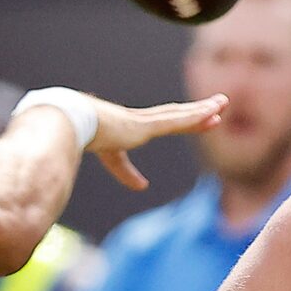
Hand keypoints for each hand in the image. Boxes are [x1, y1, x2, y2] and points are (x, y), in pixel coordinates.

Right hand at [89, 94, 226, 191]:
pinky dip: (195, 117)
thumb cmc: (81, 136)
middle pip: (176, 114)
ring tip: (223, 103)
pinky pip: (176, 121)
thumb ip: (126, 172)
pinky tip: (212, 113)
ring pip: (180, 114)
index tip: (202, 119)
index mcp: (131, 125)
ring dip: (202, 109)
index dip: (183, 120)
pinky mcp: (145, 125)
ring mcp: (144, 121)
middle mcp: (141, 119)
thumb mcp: (110, 159)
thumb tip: (143, 187)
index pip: (163, 122)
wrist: (68, 122)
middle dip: (197, 111)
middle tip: (219, 106)